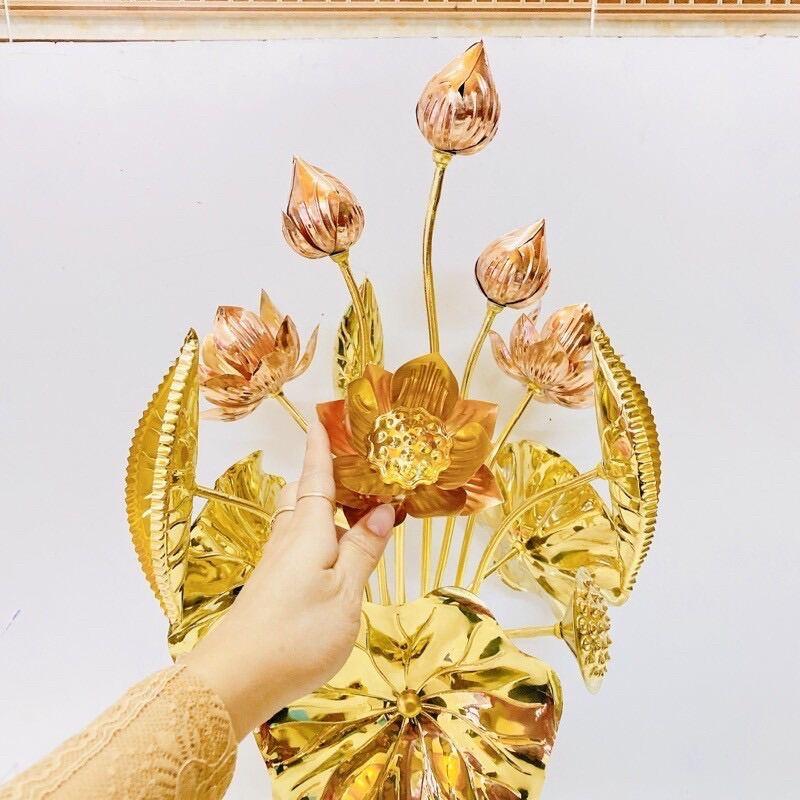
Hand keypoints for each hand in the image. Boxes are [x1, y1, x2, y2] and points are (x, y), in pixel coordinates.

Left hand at [182, 421, 394, 739]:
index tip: (321, 417)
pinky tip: (338, 559)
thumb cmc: (297, 634)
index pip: (316, 476)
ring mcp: (276, 564)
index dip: (320, 447)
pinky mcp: (272, 586)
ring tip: (360, 514)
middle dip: (324, 477)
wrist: (236, 680)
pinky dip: (320, 537)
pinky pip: (297, 545)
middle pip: (303, 494)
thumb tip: (382, 509)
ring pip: (300, 521)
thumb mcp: (345, 593)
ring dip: (326, 509)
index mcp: (308, 530)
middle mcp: (288, 539)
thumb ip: (363, 551)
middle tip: (359, 472)